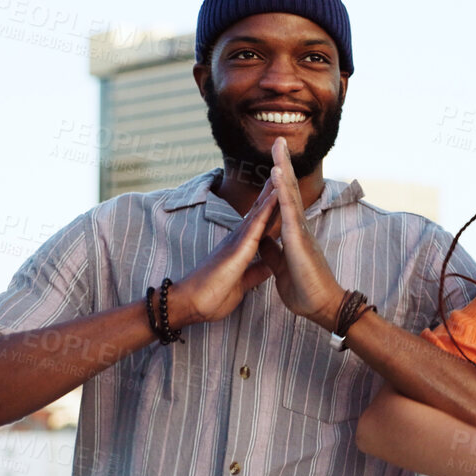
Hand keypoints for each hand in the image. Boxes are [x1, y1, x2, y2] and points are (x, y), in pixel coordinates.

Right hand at [166, 174, 280, 328]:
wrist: (192, 305)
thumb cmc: (212, 296)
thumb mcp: (243, 283)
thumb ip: (255, 272)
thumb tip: (270, 266)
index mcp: (241, 248)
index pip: (261, 224)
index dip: (272, 208)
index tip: (283, 192)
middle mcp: (238, 240)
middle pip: (259, 211)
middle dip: (271, 192)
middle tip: (282, 170)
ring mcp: (237, 242)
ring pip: (258, 213)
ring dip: (270, 193)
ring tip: (281, 172)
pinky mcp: (237, 249)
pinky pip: (255, 225)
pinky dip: (267, 209)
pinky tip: (276, 195)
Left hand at [262, 138, 346, 328]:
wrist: (321, 307)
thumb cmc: (304, 290)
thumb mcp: (280, 267)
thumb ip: (272, 251)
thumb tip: (263, 239)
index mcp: (292, 233)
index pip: (283, 201)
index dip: (278, 180)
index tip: (273, 159)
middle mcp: (298, 227)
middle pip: (287, 189)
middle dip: (282, 164)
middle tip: (277, 141)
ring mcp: (300, 231)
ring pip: (289, 194)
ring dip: (283, 169)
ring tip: (277, 147)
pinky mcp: (298, 239)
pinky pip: (288, 210)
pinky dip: (281, 191)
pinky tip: (276, 174)